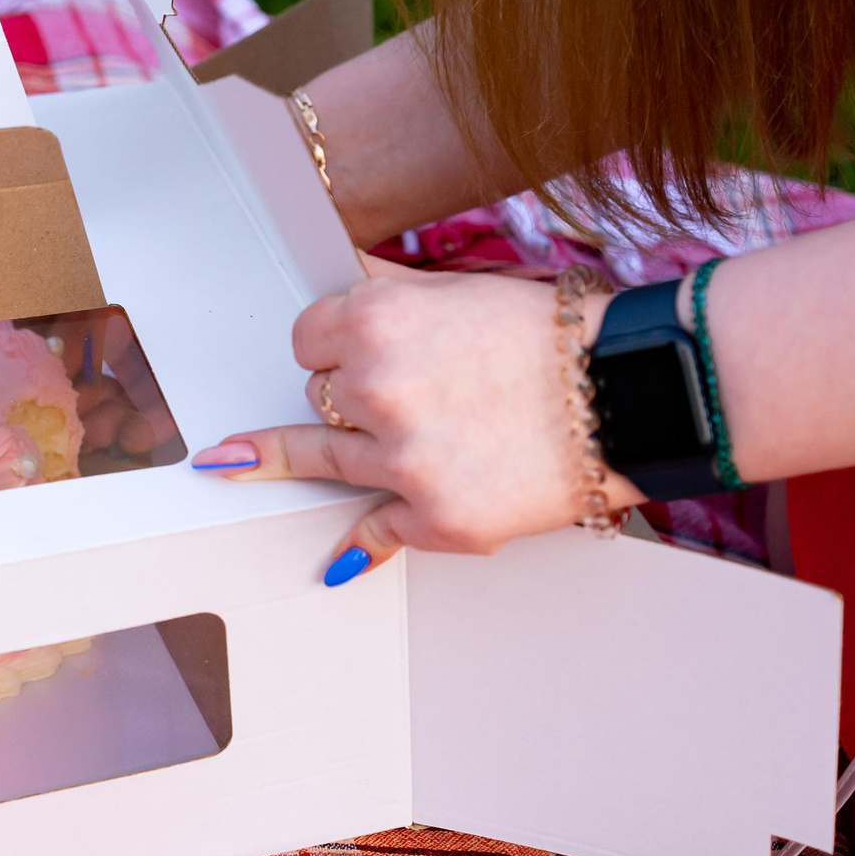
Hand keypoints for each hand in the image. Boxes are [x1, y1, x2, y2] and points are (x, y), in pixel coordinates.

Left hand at [190, 257, 641, 581]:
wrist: (627, 396)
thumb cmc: (553, 338)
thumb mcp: (459, 291)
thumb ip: (388, 295)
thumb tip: (340, 292)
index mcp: (375, 324)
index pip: (306, 339)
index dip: (329, 345)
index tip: (346, 353)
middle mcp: (378, 391)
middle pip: (317, 396)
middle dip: (347, 394)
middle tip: (406, 392)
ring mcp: (402, 461)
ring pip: (323, 457)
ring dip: (298, 456)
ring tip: (227, 463)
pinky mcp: (437, 517)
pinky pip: (376, 532)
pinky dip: (360, 548)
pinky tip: (333, 564)